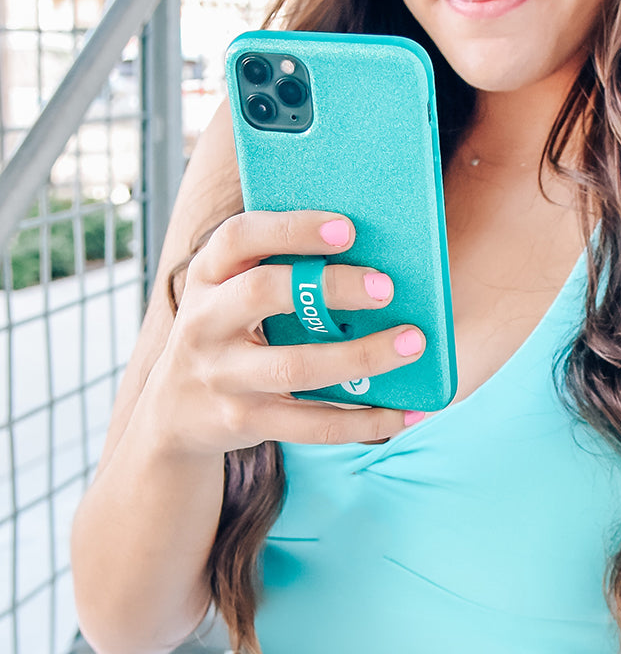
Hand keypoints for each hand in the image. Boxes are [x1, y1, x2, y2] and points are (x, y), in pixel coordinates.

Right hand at [143, 210, 425, 455]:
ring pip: (295, 367)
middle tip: (386, 286)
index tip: (347, 228)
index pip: (238, 237)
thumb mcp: (228, 290)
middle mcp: (205, 322)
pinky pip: (313, 425)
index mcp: (208, 276)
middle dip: (330, 287)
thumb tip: (369, 242)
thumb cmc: (227, 329)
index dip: (291, 228)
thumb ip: (273, 265)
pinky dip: (365, 420)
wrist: (175, 412)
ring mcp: (222, 376)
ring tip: (412, 342)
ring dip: (360, 356)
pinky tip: (408, 412)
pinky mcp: (244, 421)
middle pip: (264, 293)